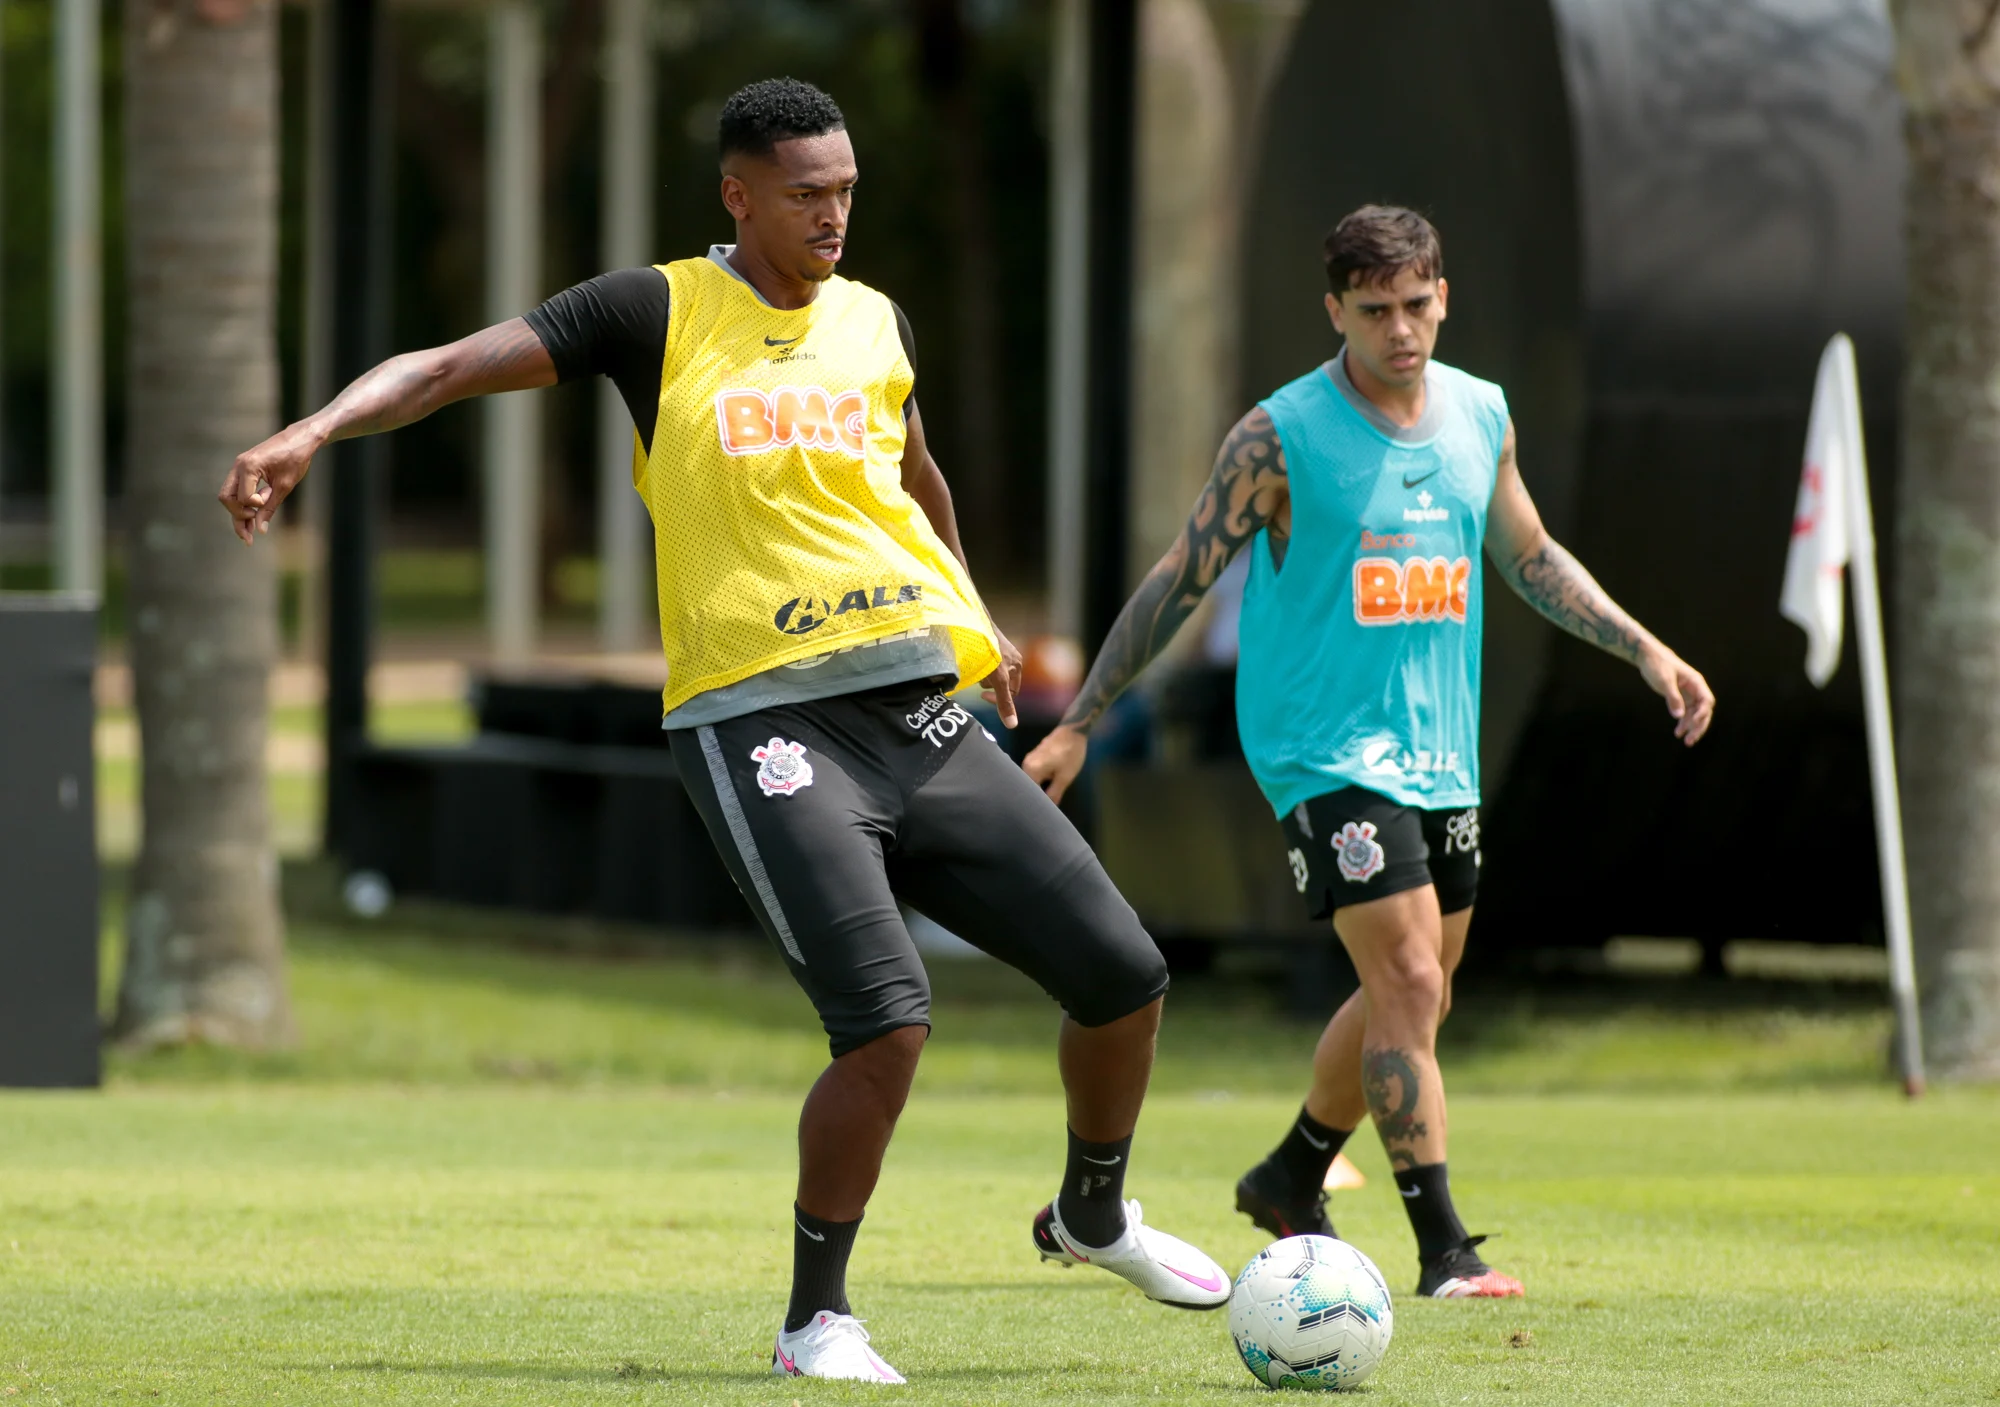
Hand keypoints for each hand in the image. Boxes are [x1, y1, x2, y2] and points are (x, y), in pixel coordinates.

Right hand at [219, 421, 321, 543]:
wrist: (300, 439)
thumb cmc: (296, 459)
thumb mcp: (285, 486)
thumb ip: (270, 507)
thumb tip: (260, 530)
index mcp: (248, 466)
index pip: (242, 497)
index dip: (255, 506)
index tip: (269, 499)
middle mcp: (239, 465)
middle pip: (226, 498)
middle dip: (237, 516)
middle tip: (251, 533)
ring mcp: (239, 466)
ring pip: (228, 495)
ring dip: (238, 514)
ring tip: (248, 535)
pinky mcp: (244, 469)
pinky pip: (237, 489)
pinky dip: (243, 504)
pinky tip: (251, 520)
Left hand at [981, 628, 1023, 728]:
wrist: (974, 622)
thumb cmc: (990, 651)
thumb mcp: (998, 679)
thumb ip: (1004, 702)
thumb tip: (1012, 725)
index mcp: (1017, 664)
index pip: (1012, 691)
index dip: (999, 698)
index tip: (982, 696)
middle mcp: (1010, 656)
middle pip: (1001, 682)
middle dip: (989, 683)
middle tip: (977, 678)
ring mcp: (997, 649)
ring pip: (990, 671)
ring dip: (981, 674)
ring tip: (972, 667)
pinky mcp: (984, 643)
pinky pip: (981, 661)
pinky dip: (975, 665)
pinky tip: (967, 661)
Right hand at [1022, 723, 1087, 802]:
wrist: (1073, 731)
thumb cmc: (1070, 754)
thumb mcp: (1065, 778)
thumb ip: (1054, 794)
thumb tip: (1049, 808)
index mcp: (1030, 770)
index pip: (1028, 793)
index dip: (1035, 803)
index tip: (1042, 812)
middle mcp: (1025, 764)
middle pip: (1028, 786)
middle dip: (1037, 796)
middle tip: (1046, 807)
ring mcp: (1029, 759)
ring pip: (1031, 780)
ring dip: (1039, 788)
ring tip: (1048, 798)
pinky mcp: (1035, 756)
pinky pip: (1034, 773)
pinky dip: (1040, 780)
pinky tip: (1048, 786)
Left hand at [1638, 642, 1714, 744]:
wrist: (1648, 656)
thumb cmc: (1658, 665)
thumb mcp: (1664, 681)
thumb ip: (1673, 698)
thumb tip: (1679, 716)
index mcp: (1696, 682)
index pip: (1706, 701)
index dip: (1702, 714)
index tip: (1692, 723)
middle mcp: (1696, 689)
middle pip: (1704, 711)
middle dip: (1699, 726)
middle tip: (1691, 740)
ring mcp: (1689, 694)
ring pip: (1695, 714)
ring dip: (1692, 727)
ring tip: (1686, 741)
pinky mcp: (1681, 697)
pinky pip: (1686, 713)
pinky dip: (1684, 722)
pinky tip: (1679, 732)